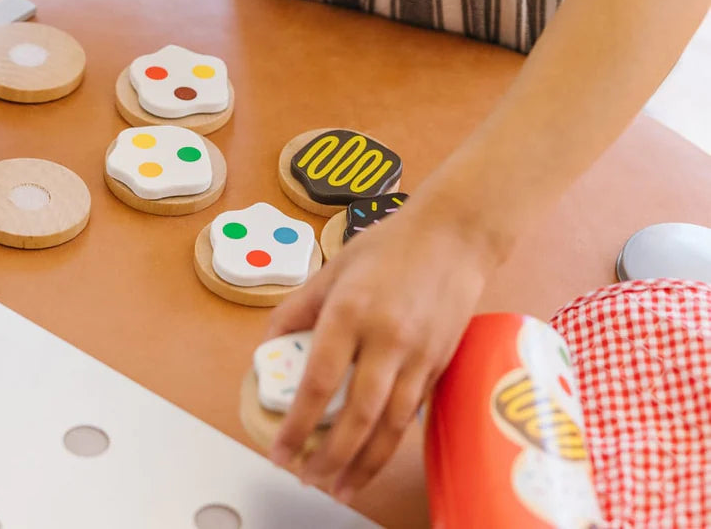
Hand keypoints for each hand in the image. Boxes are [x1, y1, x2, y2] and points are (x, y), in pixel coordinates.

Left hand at [265, 204, 492, 502]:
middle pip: (358, 414)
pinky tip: (373, 458)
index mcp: (350, 311)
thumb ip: (299, 308)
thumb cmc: (389, 246)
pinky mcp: (439, 365)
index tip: (280, 449)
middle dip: (331, 457)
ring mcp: (418, 355)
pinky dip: (391, 443)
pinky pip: (412, 414)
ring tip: (340, 487)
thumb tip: (271, 344)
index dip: (298, 422)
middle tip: (307, 478)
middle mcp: (386, 338)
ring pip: (390, 425)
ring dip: (364, 464)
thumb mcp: (332, 268)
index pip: (319, 380)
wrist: (453, 237)